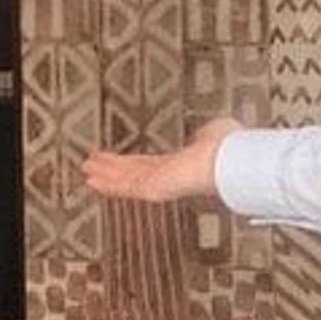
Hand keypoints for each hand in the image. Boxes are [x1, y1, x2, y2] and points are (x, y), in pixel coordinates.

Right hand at [84, 116, 239, 203]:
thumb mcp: (215, 132)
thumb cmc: (230, 147)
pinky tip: (93, 180)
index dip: (132, 162)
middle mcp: (169, 177)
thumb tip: (201, 134)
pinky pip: (128, 186)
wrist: (233, 162)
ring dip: (106, 175)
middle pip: (133, 173)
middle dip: (113, 170)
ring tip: (87, 171)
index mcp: (182, 165)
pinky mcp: (156, 187)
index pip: (150, 165)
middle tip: (94, 166)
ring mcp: (162, 184)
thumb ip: (204, 134)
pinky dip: (109, 183)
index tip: (119, 161)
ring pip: (127, 180)